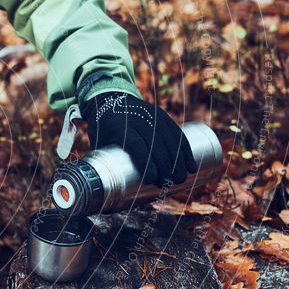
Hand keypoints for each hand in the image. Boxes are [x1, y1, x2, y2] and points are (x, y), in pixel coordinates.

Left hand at [80, 92, 196, 185]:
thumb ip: (100, 162)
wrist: (109, 98)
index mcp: (120, 126)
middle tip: (169, 183)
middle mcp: (138, 119)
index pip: (136, 144)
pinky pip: (176, 132)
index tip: (152, 179)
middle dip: (165, 165)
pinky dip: (185, 149)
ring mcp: (151, 115)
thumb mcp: (97, 141)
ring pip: (169, 138)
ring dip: (178, 159)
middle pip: (156, 143)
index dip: (146, 162)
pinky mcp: (161, 115)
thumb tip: (103, 190)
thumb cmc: (102, 128)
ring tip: (181, 178)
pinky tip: (190, 163)